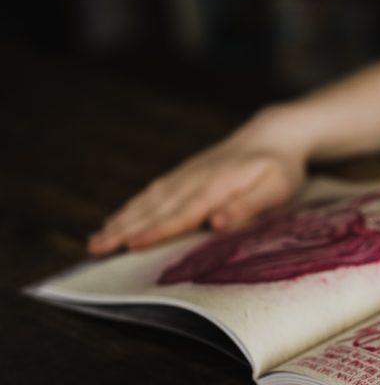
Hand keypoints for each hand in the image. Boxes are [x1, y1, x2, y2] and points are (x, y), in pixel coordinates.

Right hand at [87, 110, 306, 254]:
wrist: (272, 135)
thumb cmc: (280, 168)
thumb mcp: (277, 188)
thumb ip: (248, 205)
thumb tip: (216, 223)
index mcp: (217, 185)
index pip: (183, 213)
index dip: (156, 230)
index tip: (131, 245)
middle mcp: (194, 179)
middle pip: (155, 208)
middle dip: (124, 229)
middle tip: (94, 249)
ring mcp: (185, 176)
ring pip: (148, 201)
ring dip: (120, 221)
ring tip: (96, 241)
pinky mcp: (183, 175)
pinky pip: (152, 194)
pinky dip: (132, 209)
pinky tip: (117, 221)